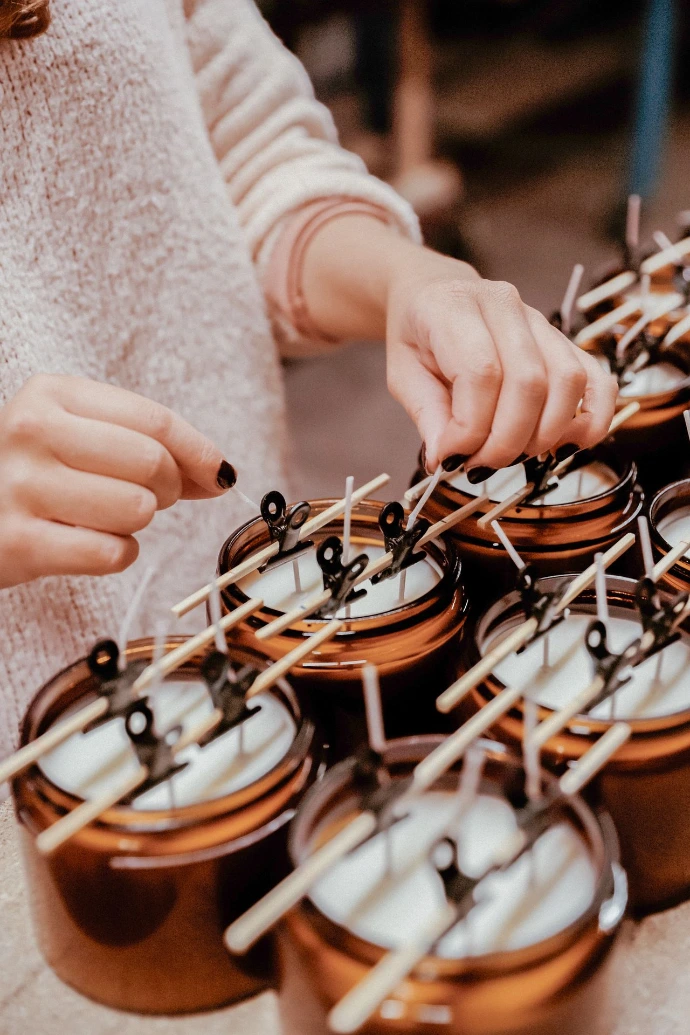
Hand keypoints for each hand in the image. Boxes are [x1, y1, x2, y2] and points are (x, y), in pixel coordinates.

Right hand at [0, 374, 235, 587]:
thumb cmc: (30, 472)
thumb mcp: (75, 436)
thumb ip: (146, 445)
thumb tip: (218, 473)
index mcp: (52, 394)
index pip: (155, 420)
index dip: (199, 452)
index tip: (219, 474)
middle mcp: (32, 432)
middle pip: (152, 463)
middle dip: (167, 490)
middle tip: (145, 498)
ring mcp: (22, 486)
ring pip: (137, 509)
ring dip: (135, 523)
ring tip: (102, 517)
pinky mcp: (20, 541)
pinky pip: (113, 553)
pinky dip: (115, 554)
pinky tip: (86, 543)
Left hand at [385, 251, 617, 475]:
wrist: (435, 291)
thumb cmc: (418, 333)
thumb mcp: (403, 374)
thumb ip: (427, 416)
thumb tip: (447, 459)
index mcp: (454, 308)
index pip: (481, 372)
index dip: (471, 428)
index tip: (452, 455)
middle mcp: (504, 307)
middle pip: (529, 382)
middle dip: (507, 440)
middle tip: (481, 464)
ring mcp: (540, 321)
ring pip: (568, 381)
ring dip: (545, 434)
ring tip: (514, 455)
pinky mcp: (563, 341)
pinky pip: (597, 378)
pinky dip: (592, 418)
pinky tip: (567, 444)